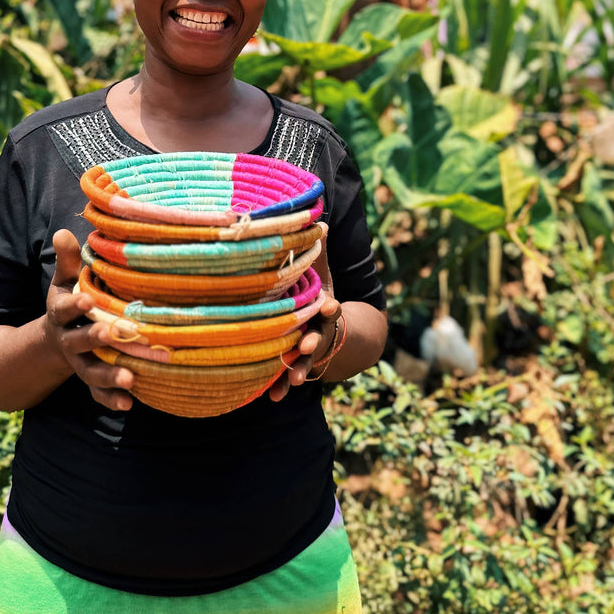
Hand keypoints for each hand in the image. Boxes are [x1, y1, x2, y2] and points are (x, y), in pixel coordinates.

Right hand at [42, 229, 134, 411]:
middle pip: (79, 342)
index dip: (76, 305)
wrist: (55, 340)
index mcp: (61, 313)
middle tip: (114, 334)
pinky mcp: (91, 378)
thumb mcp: (65, 281)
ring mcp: (79, 362)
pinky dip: (111, 398)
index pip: (66, 309)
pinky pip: (98, 392)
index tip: (89, 300)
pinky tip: (129, 403)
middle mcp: (68, 340)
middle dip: (95, 339)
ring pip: (91, 371)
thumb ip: (67, 260)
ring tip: (130, 379)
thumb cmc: (70, 301)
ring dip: (109, 375)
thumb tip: (62, 232)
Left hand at [269, 224, 340, 402]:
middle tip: (308, 345)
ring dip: (300, 369)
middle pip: (320, 337)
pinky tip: (273, 397)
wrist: (340, 335)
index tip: (331, 306)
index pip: (330, 307)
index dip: (329, 307)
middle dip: (315, 341)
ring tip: (293, 379)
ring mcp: (312, 351)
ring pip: (308, 361)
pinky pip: (291, 377)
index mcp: (324, 308)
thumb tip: (317, 216)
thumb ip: (317, 250)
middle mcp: (321, 330)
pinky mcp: (299, 365)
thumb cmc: (319, 296)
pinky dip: (282, 386)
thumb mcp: (322, 274)